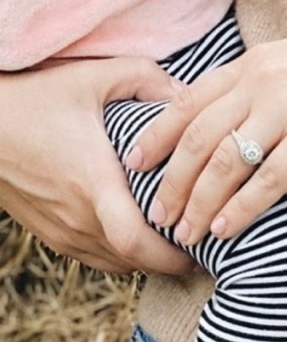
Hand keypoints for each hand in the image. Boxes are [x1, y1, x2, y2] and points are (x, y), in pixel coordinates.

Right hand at [0, 58, 195, 273]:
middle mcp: (77, 216)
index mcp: (91, 183)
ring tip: (176, 243)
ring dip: (149, 260)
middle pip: (135, 262)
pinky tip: (141, 238)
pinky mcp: (51, 235)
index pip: (136, 242)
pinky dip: (124, 257)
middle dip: (172, 262)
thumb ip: (144, 79)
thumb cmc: (31, 96)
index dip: (173, 256)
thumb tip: (187, 95)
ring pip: (118, 265)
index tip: (202, 248)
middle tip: (200, 248)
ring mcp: (61, 230)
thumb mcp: (89, 77)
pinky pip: (97, 259)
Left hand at [127, 15, 286, 243]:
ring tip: (183, 232)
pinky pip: (266, 181)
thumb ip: (267, 78)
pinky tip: (223, 230)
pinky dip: (239, 209)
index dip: (156, 136)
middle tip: (156, 214)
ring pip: (223, 162)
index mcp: (256, 62)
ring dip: (197, 202)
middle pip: (196, 138)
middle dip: (170, 181)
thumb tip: (244, 99)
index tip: (136, 164)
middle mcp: (263, 83)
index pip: (188, 101)